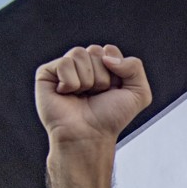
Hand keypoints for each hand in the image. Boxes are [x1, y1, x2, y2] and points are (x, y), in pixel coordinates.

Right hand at [35, 44, 152, 145]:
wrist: (89, 136)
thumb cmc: (110, 119)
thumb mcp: (139, 94)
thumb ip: (135, 66)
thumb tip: (107, 55)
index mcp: (103, 67)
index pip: (110, 50)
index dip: (115, 71)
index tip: (112, 91)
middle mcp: (84, 66)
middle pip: (96, 50)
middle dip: (102, 77)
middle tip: (96, 95)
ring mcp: (65, 69)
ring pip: (79, 54)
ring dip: (87, 80)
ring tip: (82, 95)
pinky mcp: (47, 74)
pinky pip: (64, 63)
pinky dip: (70, 82)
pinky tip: (67, 94)